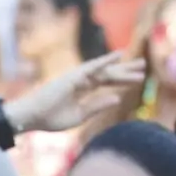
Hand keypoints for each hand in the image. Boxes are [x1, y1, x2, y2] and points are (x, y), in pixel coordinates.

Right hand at [7, 52, 144, 133]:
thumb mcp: (79, 116)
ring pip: (104, 70)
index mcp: (81, 92)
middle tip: (143, 67)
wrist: (31, 118)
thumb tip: (117, 98)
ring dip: (122, 67)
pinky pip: (92, 67)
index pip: (105, 83)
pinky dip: (105, 61)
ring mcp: (76, 77)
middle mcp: (80, 81)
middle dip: (125, 71)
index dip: (121, 81)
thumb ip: (97, 106)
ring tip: (141, 65)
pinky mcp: (72, 77)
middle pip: (108, 74)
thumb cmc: (50, 119)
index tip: (137, 80)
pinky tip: (119, 55)